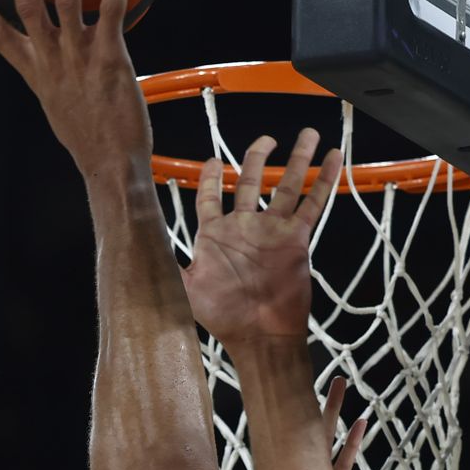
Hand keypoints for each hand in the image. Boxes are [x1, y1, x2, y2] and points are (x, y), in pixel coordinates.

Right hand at [0, 0, 151, 178]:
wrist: (111, 167)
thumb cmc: (88, 138)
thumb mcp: (59, 106)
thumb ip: (53, 76)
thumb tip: (55, 61)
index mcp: (35, 72)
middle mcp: (52, 61)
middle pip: (27, 3)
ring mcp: (79, 59)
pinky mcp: (110, 59)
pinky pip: (112, 10)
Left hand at [183, 130, 342, 347]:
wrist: (259, 335)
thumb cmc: (223, 318)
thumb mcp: (185, 290)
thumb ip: (166, 265)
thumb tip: (136, 252)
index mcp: (216, 235)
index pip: (209, 197)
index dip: (209, 178)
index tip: (211, 161)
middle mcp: (244, 227)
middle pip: (250, 181)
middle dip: (257, 157)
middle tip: (267, 139)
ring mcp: (271, 230)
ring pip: (286, 185)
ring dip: (297, 158)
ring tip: (307, 134)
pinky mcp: (295, 238)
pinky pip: (311, 204)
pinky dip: (324, 180)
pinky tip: (333, 157)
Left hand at [214, 377, 367, 469]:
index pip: (279, 438)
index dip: (282, 414)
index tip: (283, 388)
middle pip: (307, 432)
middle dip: (314, 404)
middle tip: (320, 374)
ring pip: (325, 442)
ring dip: (334, 414)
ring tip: (342, 385)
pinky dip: (352, 447)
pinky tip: (362, 425)